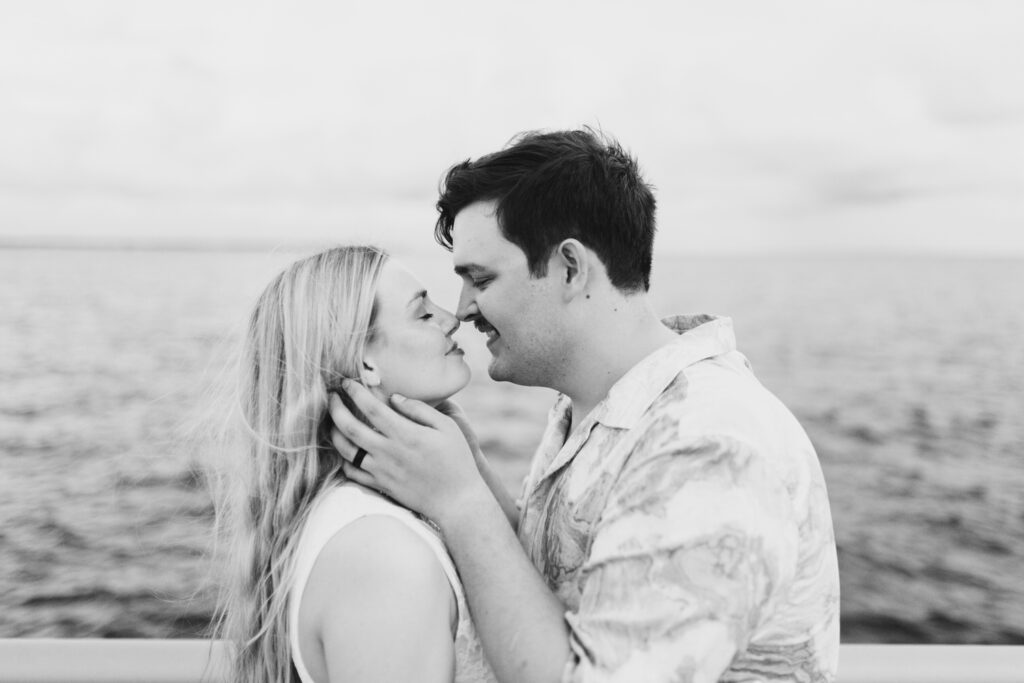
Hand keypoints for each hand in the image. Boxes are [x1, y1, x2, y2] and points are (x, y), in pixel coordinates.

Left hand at [328, 381, 487, 523]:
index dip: (355, 393)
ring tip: (333, 421)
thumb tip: (395, 398)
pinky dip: (343, 459)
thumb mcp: (448, 428)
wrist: (456, 501)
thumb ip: (420, 410)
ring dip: (334, 432)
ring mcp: (381, 471)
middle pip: (350, 427)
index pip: (371, 408)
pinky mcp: (381, 486)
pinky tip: (346, 449)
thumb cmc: (457, 461)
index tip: (347, 382)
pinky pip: (352, 472)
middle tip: (331, 396)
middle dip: (335, 408)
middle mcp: (388, 452)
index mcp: (405, 434)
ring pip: (345, 450)